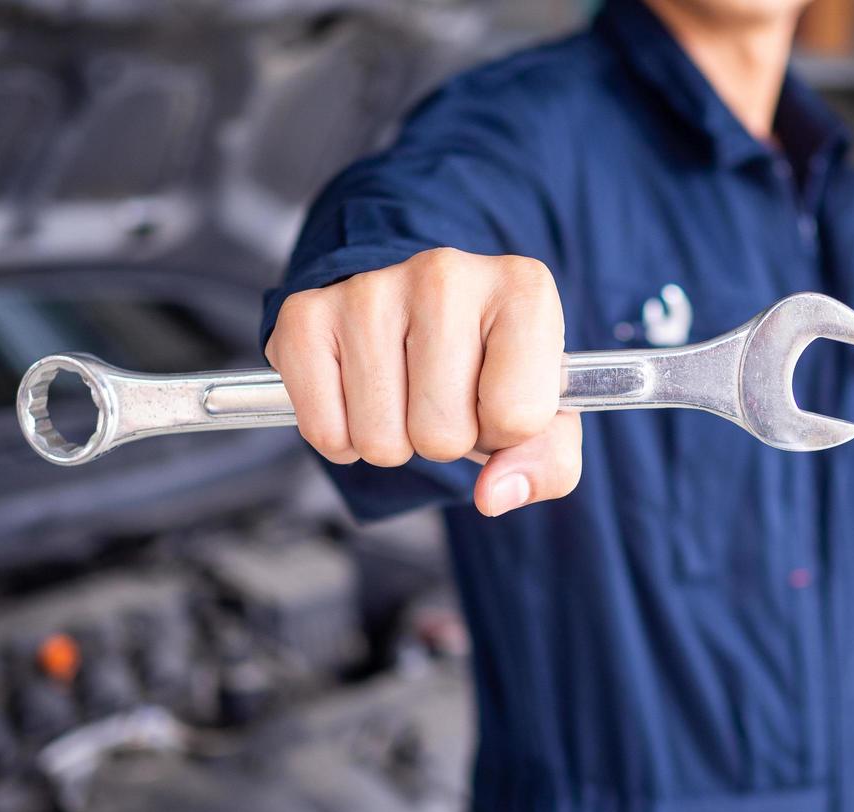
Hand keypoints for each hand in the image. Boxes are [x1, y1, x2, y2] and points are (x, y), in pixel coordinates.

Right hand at [267, 247, 579, 516]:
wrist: (421, 314)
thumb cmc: (490, 368)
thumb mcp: (545, 416)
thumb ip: (547, 464)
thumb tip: (492, 495)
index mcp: (523, 289)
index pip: (518, 416)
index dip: (506, 432)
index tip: (498, 396)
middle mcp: (446, 274)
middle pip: (443, 434)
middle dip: (445, 439)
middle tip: (444, 397)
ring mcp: (370, 289)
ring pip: (381, 440)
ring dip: (394, 440)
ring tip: (405, 393)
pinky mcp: (306, 315)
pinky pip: (325, 432)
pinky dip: (342, 438)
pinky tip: (359, 395)